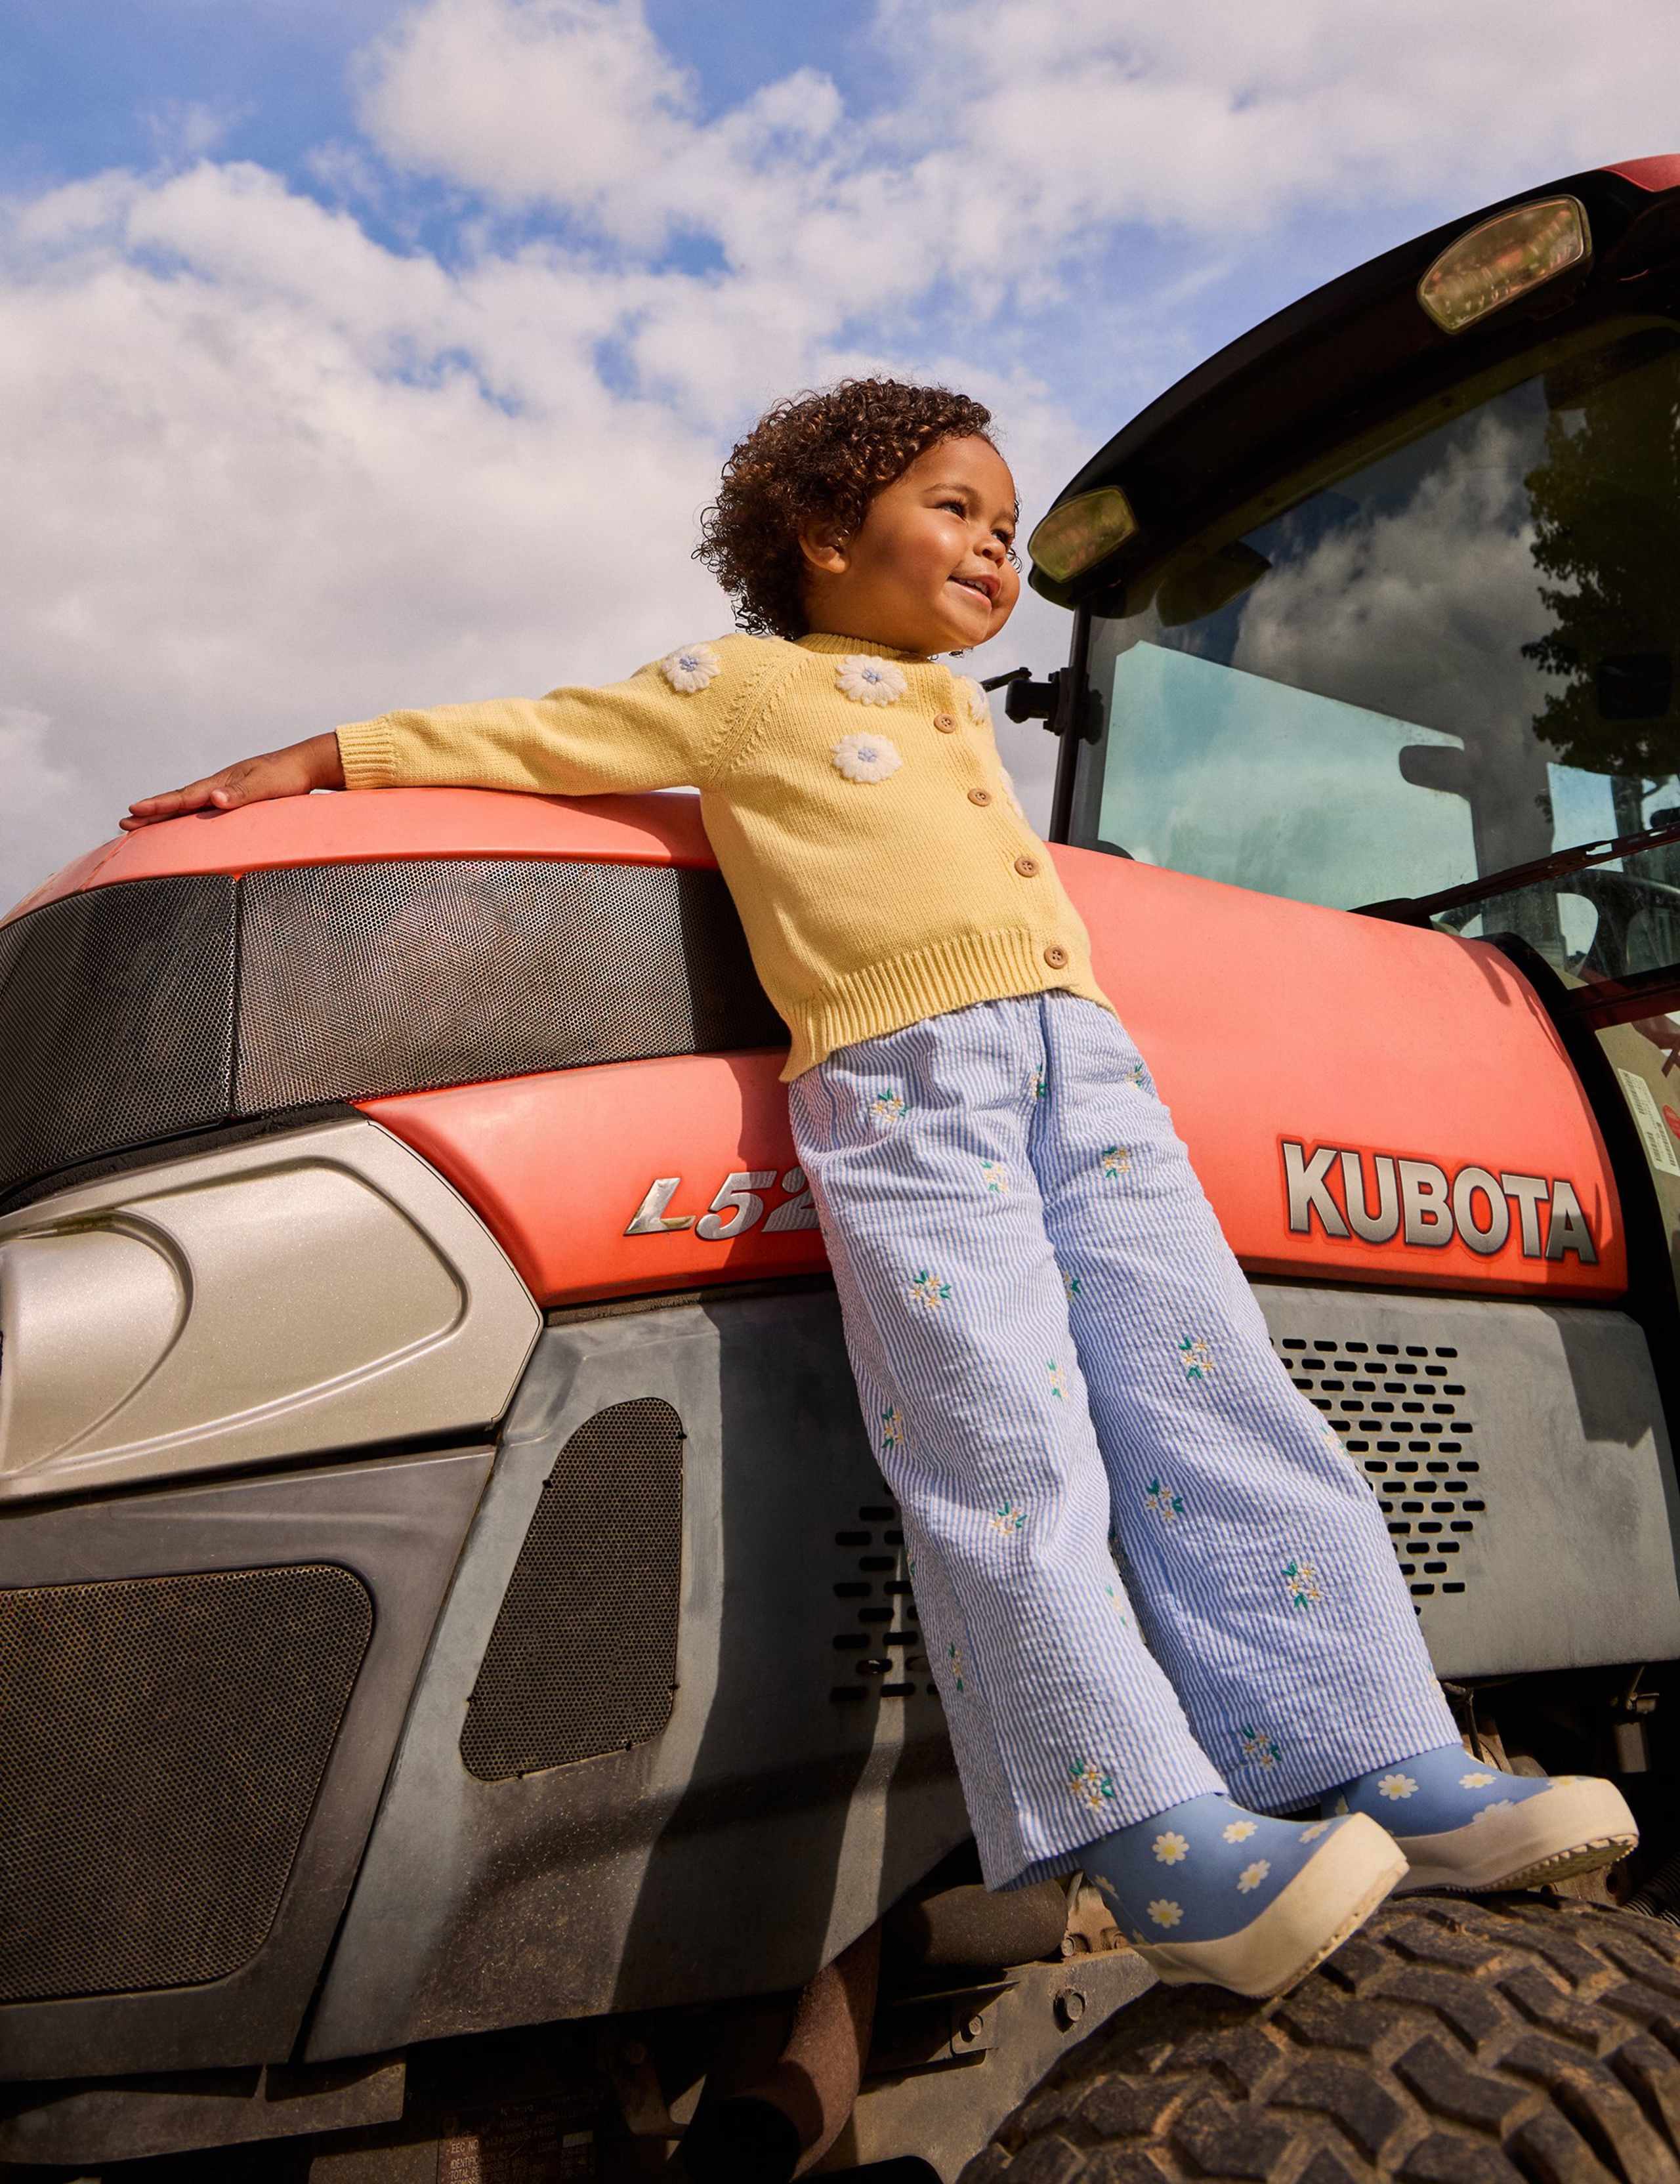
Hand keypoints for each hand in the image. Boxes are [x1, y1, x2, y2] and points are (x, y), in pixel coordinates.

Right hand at [120, 733, 345, 829]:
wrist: (306, 765)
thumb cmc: (288, 776)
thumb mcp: (266, 786)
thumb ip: (241, 793)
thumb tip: (214, 799)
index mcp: (221, 783)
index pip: (184, 797)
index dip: (159, 806)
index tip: (133, 812)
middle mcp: (218, 786)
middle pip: (179, 801)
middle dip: (152, 813)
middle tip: (124, 824)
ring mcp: (225, 791)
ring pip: (188, 805)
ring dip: (165, 815)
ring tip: (142, 823)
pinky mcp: (235, 798)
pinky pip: (203, 809)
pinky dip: (186, 816)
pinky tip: (182, 822)